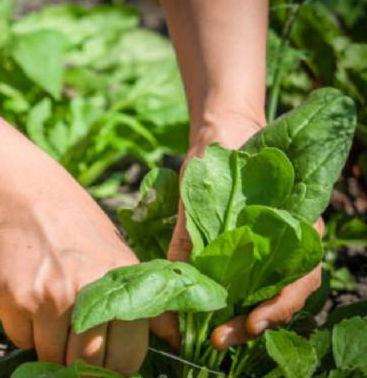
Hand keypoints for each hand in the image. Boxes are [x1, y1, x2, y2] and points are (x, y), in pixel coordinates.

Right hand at [0, 185, 147, 375]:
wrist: (29, 199)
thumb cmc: (78, 231)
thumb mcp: (122, 259)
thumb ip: (148, 303)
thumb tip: (174, 341)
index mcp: (121, 288)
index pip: (125, 359)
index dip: (113, 364)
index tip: (103, 357)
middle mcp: (86, 294)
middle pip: (85, 365)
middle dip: (79, 359)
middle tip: (73, 337)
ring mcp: (47, 298)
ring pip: (50, 356)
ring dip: (50, 344)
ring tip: (51, 311)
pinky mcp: (14, 298)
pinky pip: (20, 340)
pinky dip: (24, 330)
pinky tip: (30, 300)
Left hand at [150, 115, 322, 350]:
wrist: (223, 134)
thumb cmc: (223, 153)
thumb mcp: (202, 187)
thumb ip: (190, 229)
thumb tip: (172, 275)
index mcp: (297, 224)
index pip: (301, 277)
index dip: (280, 306)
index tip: (252, 322)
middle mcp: (291, 242)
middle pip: (284, 296)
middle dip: (254, 323)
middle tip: (219, 339)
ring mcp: (271, 250)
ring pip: (267, 295)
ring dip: (242, 320)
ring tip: (213, 336)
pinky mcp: (248, 254)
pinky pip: (248, 285)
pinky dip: (231, 304)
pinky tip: (209, 315)